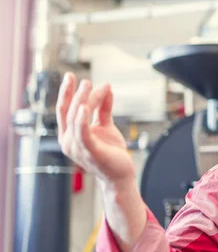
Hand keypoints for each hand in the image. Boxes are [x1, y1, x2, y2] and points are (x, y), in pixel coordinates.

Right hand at [56, 72, 134, 189]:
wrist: (120, 175)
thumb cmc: (111, 153)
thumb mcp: (106, 126)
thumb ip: (103, 108)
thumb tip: (106, 88)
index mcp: (70, 135)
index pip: (63, 110)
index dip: (65, 92)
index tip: (71, 76)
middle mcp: (69, 142)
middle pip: (69, 112)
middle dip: (75, 93)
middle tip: (86, 81)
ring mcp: (77, 148)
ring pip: (76, 118)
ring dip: (83, 100)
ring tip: (90, 86)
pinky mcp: (90, 152)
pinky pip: (83, 133)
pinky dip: (82, 120)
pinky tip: (85, 107)